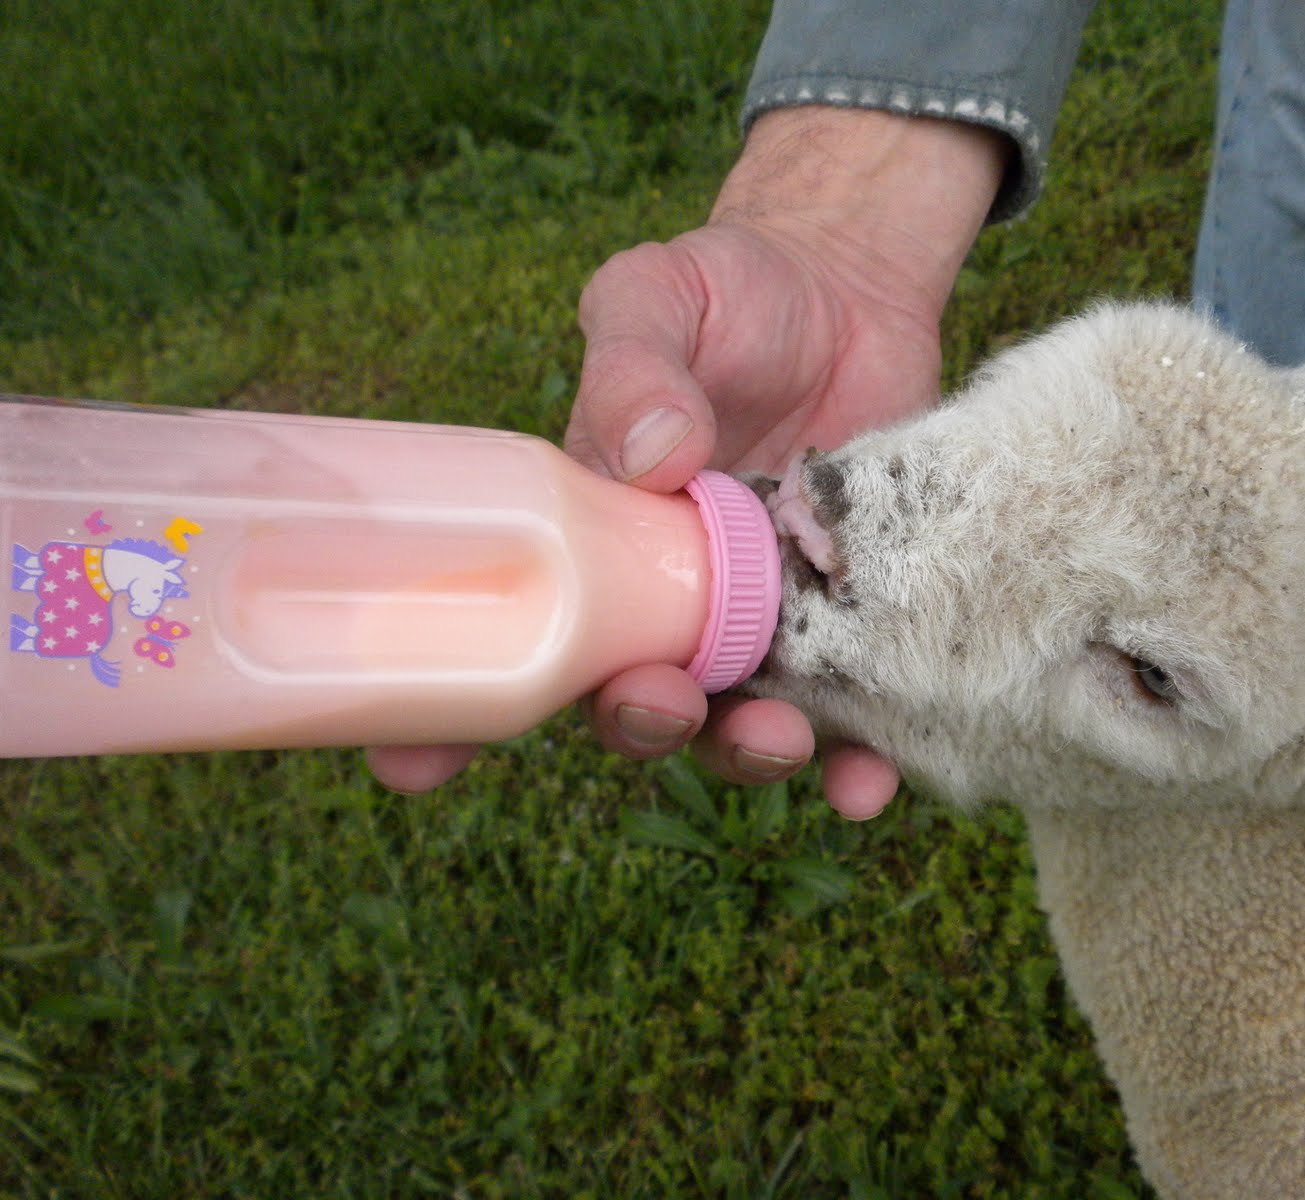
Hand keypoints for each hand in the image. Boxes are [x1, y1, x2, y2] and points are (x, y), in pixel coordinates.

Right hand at [370, 108, 1003, 818]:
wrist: (850, 291)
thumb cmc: (729, 293)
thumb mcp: (658, 297)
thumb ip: (637, 365)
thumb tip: (653, 457)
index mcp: (595, 541)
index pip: (517, 634)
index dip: (455, 713)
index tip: (411, 765)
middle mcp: (670, 600)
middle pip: (635, 696)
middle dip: (639, 722)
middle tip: (661, 702)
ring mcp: (764, 618)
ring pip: (738, 722)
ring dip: (750, 753)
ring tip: (782, 740)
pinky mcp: (851, 619)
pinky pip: (851, 712)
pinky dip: (859, 762)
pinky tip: (868, 782)